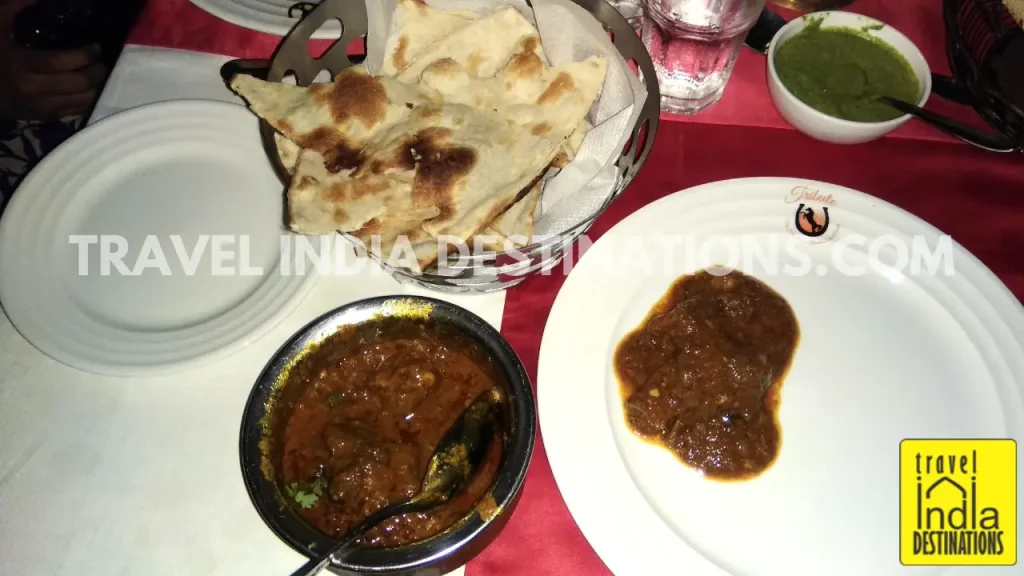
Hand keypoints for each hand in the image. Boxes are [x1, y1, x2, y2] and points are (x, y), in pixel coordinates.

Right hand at [0, 0, 108, 120]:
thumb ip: (16, 7)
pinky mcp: (43, 118)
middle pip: (78, 84)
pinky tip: (90, 88)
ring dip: (96, 88)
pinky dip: (86, 100)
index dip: (85, 55)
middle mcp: (34, 90)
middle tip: (103, 62)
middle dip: (97, 72)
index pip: (62, 62)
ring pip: (81, 101)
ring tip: (100, 74)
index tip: (97, 47)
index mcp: (22, 66)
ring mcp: (40, 107)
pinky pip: (74, 111)